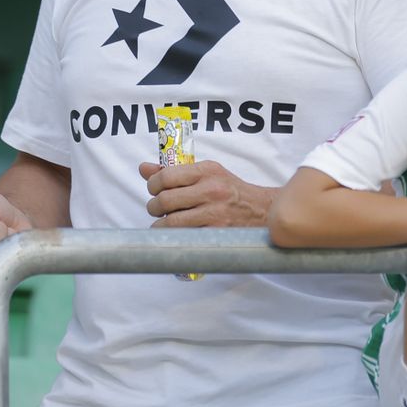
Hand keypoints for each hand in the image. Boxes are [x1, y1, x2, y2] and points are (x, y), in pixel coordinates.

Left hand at [138, 161, 275, 227]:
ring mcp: (214, 212)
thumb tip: (143, 168)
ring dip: (160, 226)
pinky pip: (183, 237)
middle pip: (164, 200)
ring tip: (164, 224)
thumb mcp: (208, 174)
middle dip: (154, 207)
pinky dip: (174, 238)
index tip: (155, 190)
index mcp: (207, 170)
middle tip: (158, 210)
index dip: (152, 185)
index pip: (166, 176)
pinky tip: (177, 235)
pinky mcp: (216, 232)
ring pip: (170, 222)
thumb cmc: (231, 191)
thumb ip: (176, 172)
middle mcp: (211, 189)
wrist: (262, 210)